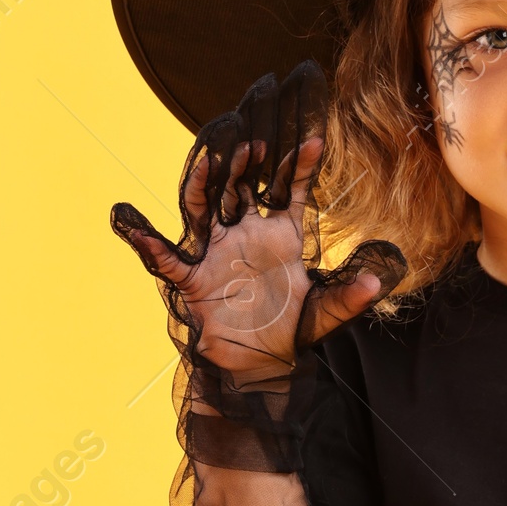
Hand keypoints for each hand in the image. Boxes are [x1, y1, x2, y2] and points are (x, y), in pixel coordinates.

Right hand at [110, 65, 385, 385]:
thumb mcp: (326, 314)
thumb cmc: (292, 332)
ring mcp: (217, 252)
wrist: (260, 366)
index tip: (314, 139)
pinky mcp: (193, 279)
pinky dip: (147, 242)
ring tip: (209, 160)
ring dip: (206, 183)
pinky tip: (130, 221)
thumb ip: (348, 296)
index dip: (301, 166)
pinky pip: (167, 258)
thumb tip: (376, 283)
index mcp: (281, 236)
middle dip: (245, 163)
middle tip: (253, 139)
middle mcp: (246, 234)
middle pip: (242, 187)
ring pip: (205, 208)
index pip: (291, 190)